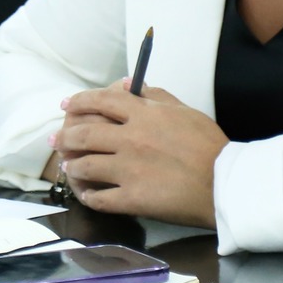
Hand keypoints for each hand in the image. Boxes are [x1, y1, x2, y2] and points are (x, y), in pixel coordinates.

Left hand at [52, 80, 229, 227]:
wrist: (225, 184)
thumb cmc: (210, 147)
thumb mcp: (185, 111)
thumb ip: (156, 96)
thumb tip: (131, 84)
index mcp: (144, 114)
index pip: (102, 100)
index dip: (79, 101)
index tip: (66, 105)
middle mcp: (131, 138)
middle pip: (85, 132)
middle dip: (65, 135)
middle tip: (56, 139)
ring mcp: (128, 169)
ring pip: (86, 165)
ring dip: (72, 166)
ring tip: (68, 166)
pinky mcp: (132, 198)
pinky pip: (100, 198)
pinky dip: (89, 196)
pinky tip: (87, 195)